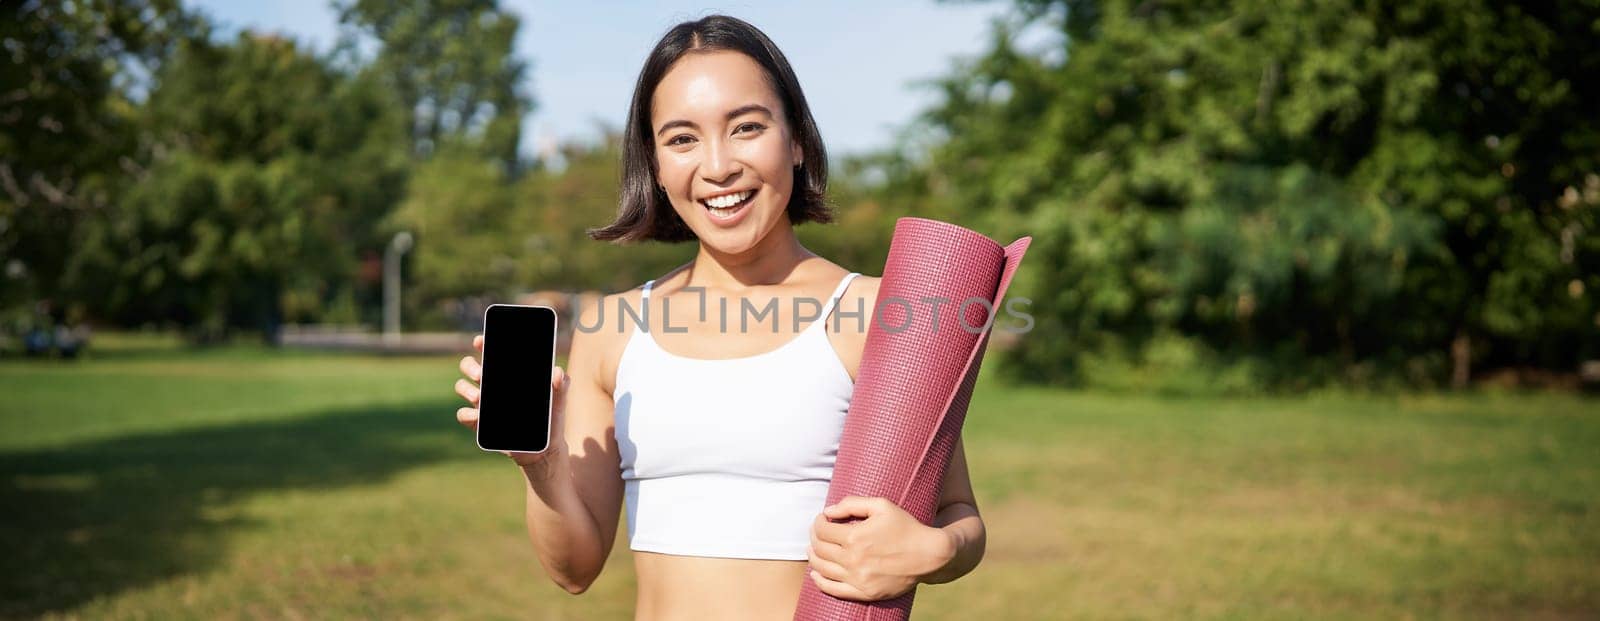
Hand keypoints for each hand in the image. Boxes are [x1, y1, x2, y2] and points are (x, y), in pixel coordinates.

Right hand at [454, 334, 569, 467]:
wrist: (544, 449)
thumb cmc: (551, 419)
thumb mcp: (558, 402)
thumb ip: (561, 386)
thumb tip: (557, 372)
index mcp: (508, 375)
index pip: (491, 353)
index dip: (482, 343)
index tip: (480, 341)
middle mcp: (492, 385)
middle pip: (469, 366)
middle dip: (470, 365)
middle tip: (481, 375)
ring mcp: (484, 404)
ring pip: (462, 387)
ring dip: (466, 388)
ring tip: (480, 398)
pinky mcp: (480, 424)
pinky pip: (464, 415)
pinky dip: (467, 414)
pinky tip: (478, 417)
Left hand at [807, 496, 955, 601]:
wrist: (929, 555)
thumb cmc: (906, 526)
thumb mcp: (882, 505)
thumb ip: (852, 503)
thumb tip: (828, 511)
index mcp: (855, 537)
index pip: (822, 530)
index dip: (818, 522)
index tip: (822, 519)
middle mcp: (853, 559)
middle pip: (819, 549)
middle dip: (814, 537)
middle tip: (818, 532)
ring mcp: (858, 578)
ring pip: (822, 569)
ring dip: (813, 557)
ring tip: (814, 549)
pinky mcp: (864, 592)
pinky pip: (833, 590)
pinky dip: (820, 582)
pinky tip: (816, 574)